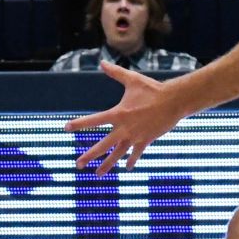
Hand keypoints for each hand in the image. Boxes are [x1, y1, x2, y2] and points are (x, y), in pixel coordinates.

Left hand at [65, 61, 184, 173]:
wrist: (173, 101)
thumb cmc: (152, 89)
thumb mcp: (132, 80)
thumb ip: (115, 73)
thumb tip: (102, 63)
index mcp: (118, 113)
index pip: (94, 120)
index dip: (79, 124)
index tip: (66, 128)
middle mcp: (124, 128)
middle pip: (103, 145)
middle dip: (89, 156)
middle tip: (78, 164)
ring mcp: (134, 137)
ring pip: (117, 154)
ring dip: (107, 165)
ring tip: (97, 174)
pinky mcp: (145, 140)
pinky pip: (136, 154)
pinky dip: (132, 161)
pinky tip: (128, 168)